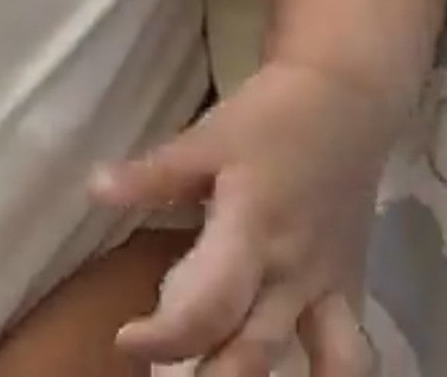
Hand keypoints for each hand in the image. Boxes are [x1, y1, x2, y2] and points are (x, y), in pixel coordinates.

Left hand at [91, 61, 385, 374]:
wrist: (345, 99)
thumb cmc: (270, 117)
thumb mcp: (208, 138)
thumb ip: (155, 174)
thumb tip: (95, 189)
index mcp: (252, 229)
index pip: (210, 305)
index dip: (165, 338)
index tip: (127, 339)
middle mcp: (292, 270)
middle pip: (254, 351)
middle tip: (160, 375)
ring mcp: (328, 286)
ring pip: (322, 364)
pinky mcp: (351, 290)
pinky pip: (351, 352)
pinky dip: (331, 375)